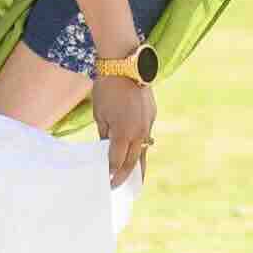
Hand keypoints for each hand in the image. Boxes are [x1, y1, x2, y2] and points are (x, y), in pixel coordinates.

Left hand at [89, 66, 158, 188]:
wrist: (125, 64)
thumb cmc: (106, 89)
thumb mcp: (99, 115)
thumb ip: (105, 135)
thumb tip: (107, 149)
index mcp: (123, 133)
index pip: (116, 162)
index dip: (110, 174)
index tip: (106, 183)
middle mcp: (139, 132)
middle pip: (133, 161)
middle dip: (125, 176)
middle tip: (120, 188)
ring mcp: (148, 124)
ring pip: (144, 150)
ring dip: (139, 166)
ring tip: (136, 181)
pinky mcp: (152, 115)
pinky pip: (146, 136)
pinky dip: (141, 146)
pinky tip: (137, 153)